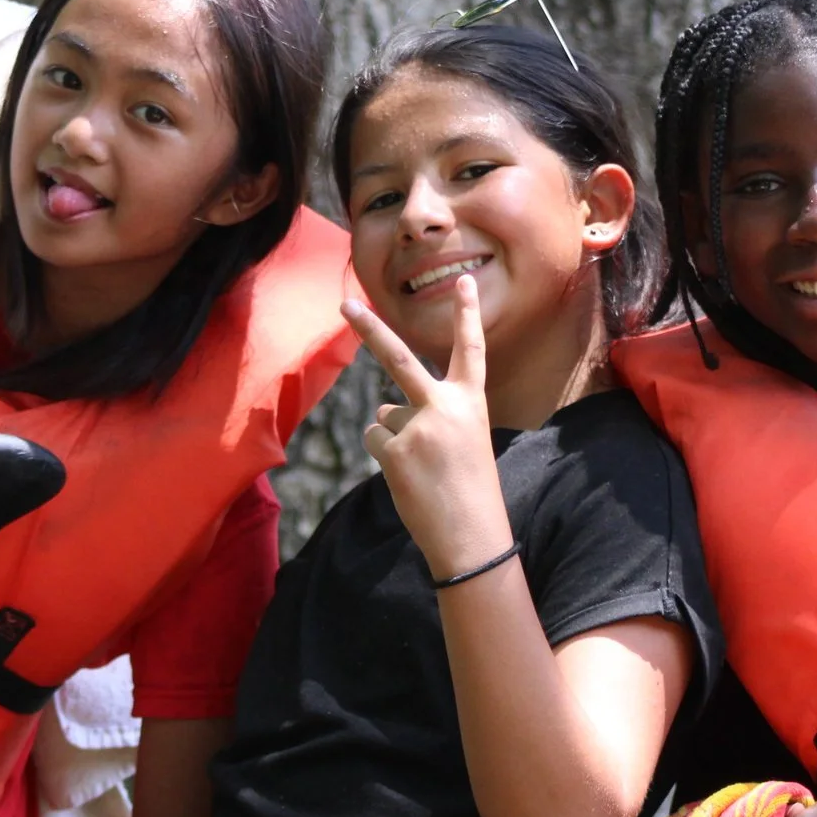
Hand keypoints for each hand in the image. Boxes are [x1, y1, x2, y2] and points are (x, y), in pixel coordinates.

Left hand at [341, 276, 514, 580]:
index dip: (468, 315)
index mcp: (472, 403)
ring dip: (395, 438)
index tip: (465, 281)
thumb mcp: (465, 443)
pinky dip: (386, 456)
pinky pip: (376, 439)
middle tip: (345, 304)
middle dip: (369, 328)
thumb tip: (381, 408)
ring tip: (423, 468)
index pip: (471, 350)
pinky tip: (409, 477)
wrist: (472, 536)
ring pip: (385, 414)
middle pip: (399, 358)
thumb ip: (429, 417)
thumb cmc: (471, 491)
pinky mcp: (395, 451)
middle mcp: (444, 407)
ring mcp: (417, 427)